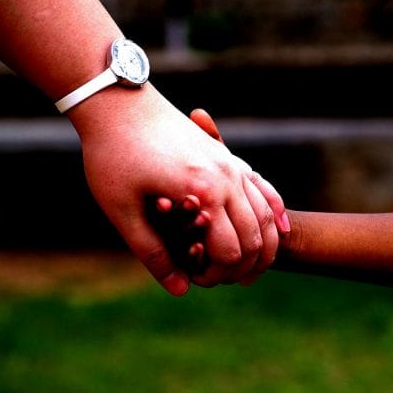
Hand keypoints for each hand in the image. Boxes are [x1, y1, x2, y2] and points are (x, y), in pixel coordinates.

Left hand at [69, 84, 287, 294]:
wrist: (117, 103)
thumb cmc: (112, 156)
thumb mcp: (122, 211)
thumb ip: (153, 253)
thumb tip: (180, 289)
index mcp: (203, 194)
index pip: (230, 251)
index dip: (217, 274)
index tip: (197, 279)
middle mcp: (226, 179)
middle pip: (255, 236)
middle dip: (243, 266)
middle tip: (221, 278)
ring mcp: (231, 166)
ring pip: (266, 214)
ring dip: (265, 245)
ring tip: (251, 267)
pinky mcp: (228, 158)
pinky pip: (264, 189)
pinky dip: (275, 212)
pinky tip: (280, 229)